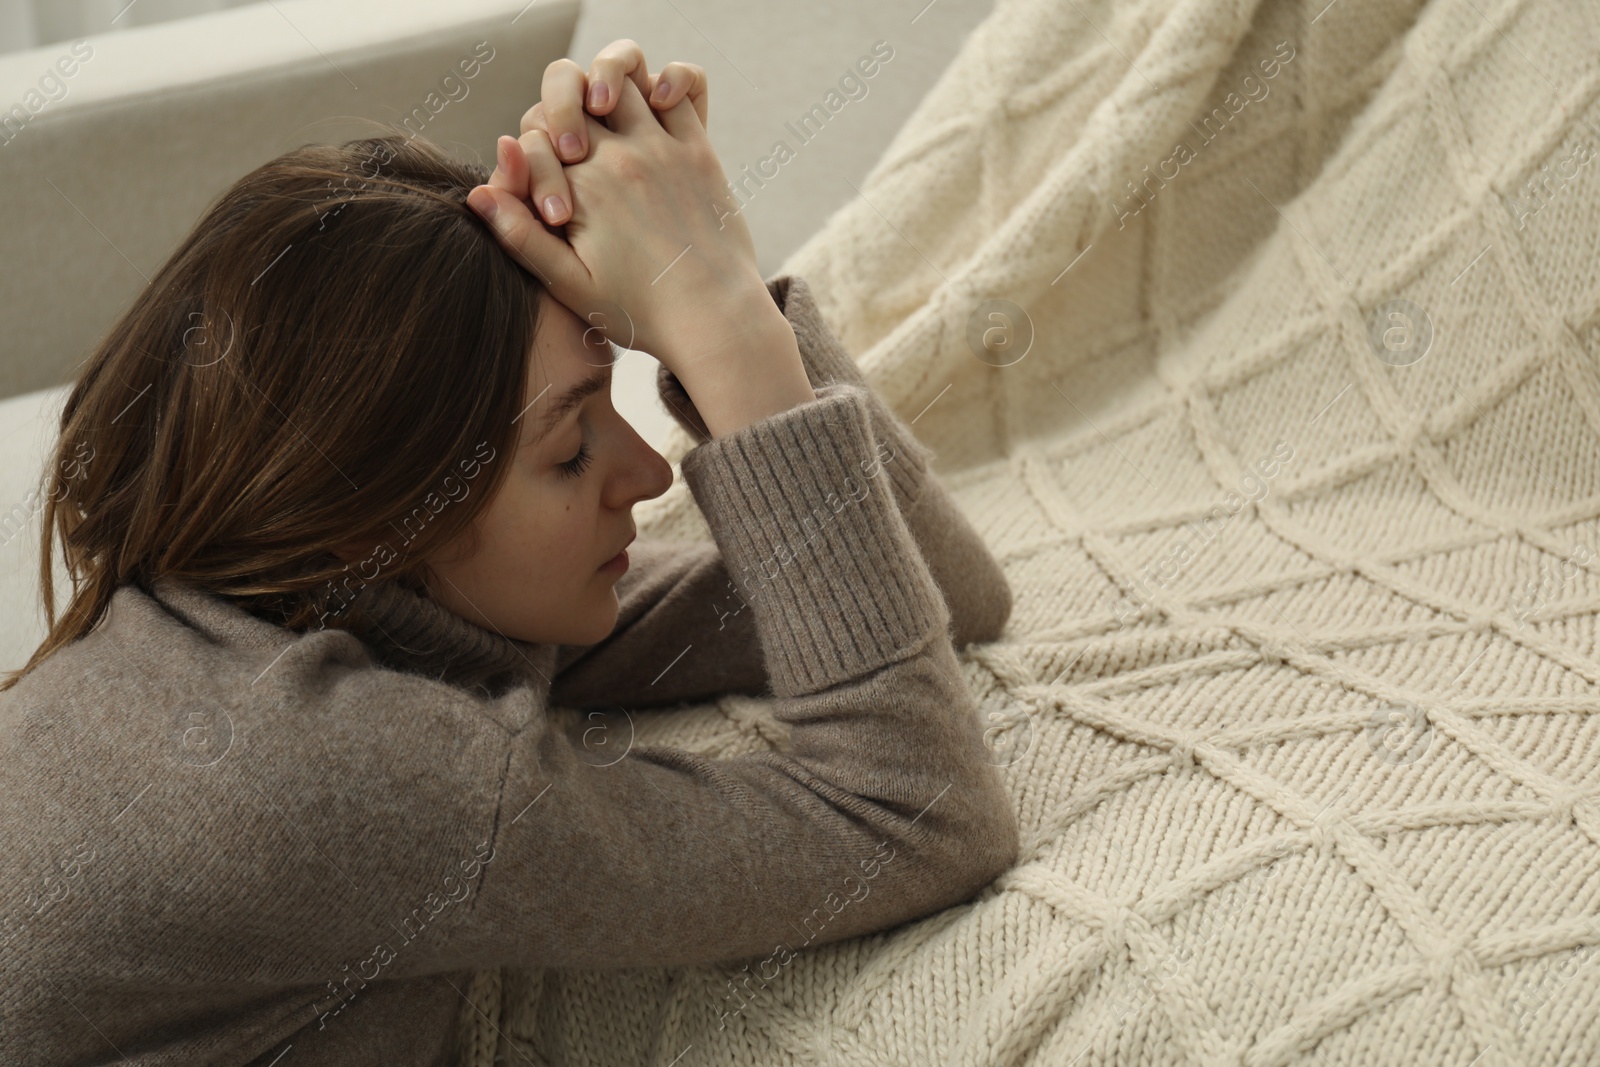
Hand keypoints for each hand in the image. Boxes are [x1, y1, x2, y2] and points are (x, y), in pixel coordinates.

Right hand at [467, 76, 777, 385]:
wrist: (715, 319)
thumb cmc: (639, 310)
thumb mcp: (568, 284)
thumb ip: (520, 236)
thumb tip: (479, 194)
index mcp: (584, 189)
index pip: (534, 134)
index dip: (530, 158)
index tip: (553, 208)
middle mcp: (622, 158)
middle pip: (570, 94)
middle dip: (560, 112)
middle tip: (573, 150)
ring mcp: (664, 149)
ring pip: (620, 78)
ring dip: (605, 88)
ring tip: (604, 119)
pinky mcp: (701, 150)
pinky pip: (682, 88)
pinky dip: (664, 83)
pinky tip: (654, 103)